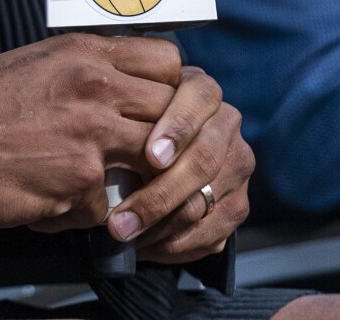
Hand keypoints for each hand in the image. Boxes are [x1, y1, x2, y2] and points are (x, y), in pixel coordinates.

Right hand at [0, 33, 182, 229]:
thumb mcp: (33, 61)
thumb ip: (82, 66)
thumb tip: (120, 79)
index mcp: (83, 53)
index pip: (168, 60)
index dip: (171, 88)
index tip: (160, 106)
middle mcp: (96, 87)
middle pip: (173, 112)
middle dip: (166, 138)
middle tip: (148, 154)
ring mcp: (92, 135)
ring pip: (155, 160)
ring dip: (140, 178)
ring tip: (114, 184)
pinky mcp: (81, 181)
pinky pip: (109, 202)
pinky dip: (89, 209)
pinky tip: (59, 201)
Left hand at [109, 64, 252, 262]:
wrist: (162, 149)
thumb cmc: (133, 122)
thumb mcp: (131, 107)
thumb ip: (128, 112)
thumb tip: (102, 139)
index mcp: (203, 92)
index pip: (199, 99)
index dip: (177, 128)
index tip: (151, 156)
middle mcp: (227, 125)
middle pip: (202, 162)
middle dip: (158, 195)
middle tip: (119, 220)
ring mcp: (237, 166)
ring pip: (202, 204)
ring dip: (157, 227)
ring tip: (121, 236)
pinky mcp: (238, 204)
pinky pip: (209, 233)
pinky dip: (173, 245)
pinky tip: (142, 246)